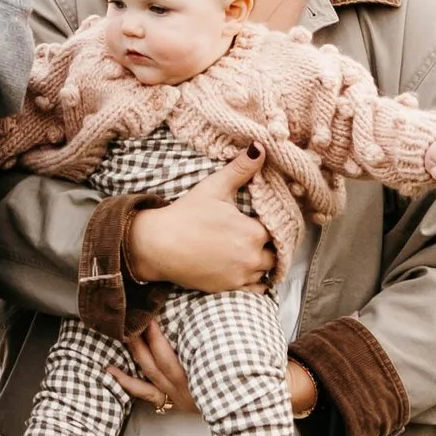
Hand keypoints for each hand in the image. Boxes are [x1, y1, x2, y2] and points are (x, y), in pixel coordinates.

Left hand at [113, 329, 317, 421]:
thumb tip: (248, 294)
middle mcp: (183, 387)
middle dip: (143, 336)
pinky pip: (143, 393)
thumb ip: (240, 330)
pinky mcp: (169, 402)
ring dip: (135, 350)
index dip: (156, 334)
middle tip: (133, 313)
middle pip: (156, 359)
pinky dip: (125, 382)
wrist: (253, 410)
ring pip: (148, 371)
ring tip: (122, 331)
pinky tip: (109, 370)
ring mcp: (174, 396)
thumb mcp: (245, 356)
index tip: (149, 311)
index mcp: (199, 376)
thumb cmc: (250, 377)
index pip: (169, 354)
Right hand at [127, 154, 272, 292]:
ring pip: (266, 271)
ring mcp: (240, 276)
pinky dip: (256, 281)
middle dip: (271, 244)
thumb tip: (260, 146)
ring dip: (263, 261)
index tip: (265, 218)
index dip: (273, 222)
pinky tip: (246, 269)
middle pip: (276, 252)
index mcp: (253, 232)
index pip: (278, 228)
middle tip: (259, 234)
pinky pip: (256, 289)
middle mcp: (252, 257)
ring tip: (252, 250)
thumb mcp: (214, 187)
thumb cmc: (185, 215)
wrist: (157, 245)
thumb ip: (240, 168)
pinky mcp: (228, 289)